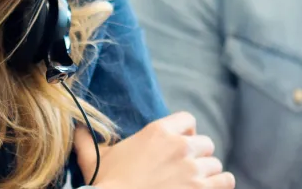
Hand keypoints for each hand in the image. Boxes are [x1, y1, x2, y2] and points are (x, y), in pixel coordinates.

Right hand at [73, 112, 234, 188]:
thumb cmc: (106, 186)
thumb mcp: (95, 159)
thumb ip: (87, 141)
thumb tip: (75, 129)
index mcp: (158, 132)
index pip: (188, 120)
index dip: (186, 133)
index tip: (179, 147)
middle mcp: (181, 147)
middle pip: (205, 144)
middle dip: (197, 157)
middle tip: (184, 172)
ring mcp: (194, 170)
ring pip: (215, 165)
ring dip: (207, 175)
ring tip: (195, 185)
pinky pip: (226, 181)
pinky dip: (219, 186)